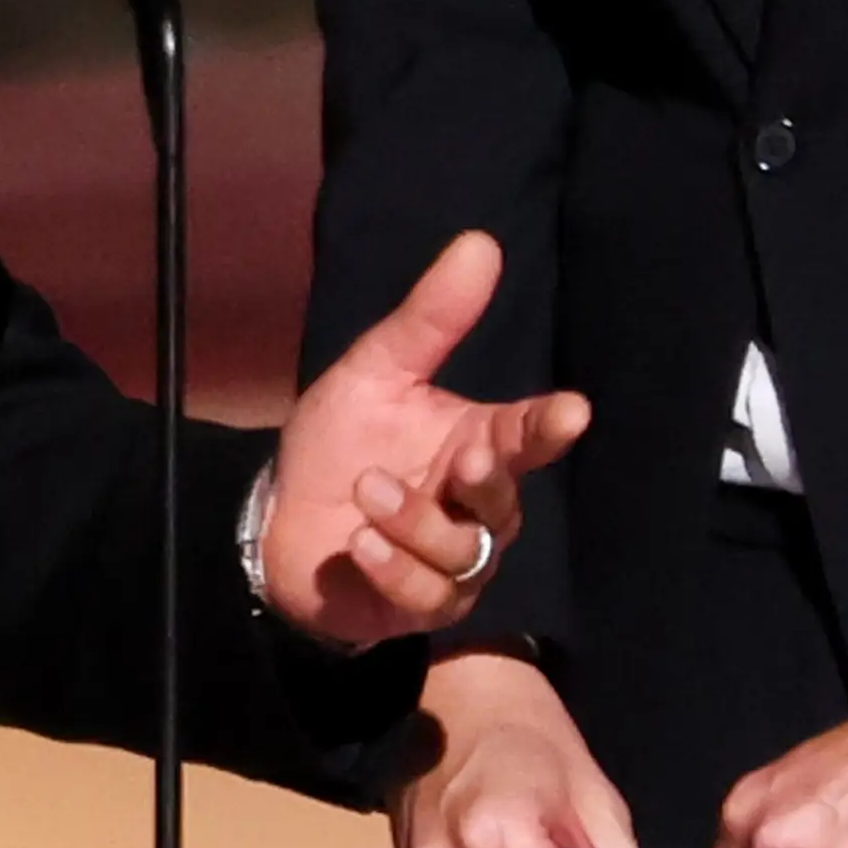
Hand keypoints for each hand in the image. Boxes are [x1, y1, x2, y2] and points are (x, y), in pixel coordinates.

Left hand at [268, 232, 589, 646]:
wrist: (277, 515)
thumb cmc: (339, 443)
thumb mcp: (374, 372)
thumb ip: (430, 319)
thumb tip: (480, 242)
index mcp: (477, 444)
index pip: (529, 434)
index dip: (550, 425)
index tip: (571, 411)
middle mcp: (477, 506)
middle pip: (507, 501)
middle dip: (488, 484)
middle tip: (461, 462)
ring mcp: (454, 561)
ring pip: (466, 553)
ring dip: (417, 523)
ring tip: (368, 491)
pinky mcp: (420, 604)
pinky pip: (428, 595)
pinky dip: (395, 568)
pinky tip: (360, 545)